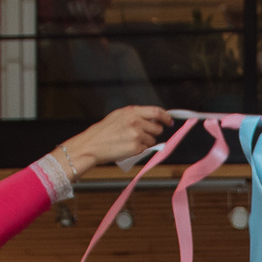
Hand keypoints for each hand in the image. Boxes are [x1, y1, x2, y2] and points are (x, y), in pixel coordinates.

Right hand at [58, 106, 173, 174]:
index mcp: (131, 112)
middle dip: (154, 132)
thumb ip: (136, 115)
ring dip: (146, 142)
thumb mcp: (119, 116)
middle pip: (157, 128)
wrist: (92, 144)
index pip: (156, 112)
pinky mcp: (136, 148)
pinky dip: (139, 149)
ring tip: (130, 141)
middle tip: (142, 135)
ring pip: (153, 140)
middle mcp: (135, 122)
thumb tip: (154, 118)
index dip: (165, 117)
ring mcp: (136, 135)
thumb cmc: (104, 131)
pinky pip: (146, 149)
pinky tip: (128, 147)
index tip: (169, 121)